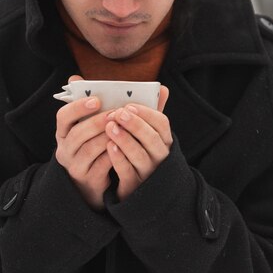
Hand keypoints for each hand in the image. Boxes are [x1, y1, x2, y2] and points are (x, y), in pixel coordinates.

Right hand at [55, 76, 112, 209]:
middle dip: (97, 122)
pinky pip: (101, 166)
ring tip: (123, 127)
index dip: (77, 107)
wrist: (93, 179)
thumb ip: (85, 102)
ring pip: (89, 149)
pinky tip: (125, 146)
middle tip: (116, 113)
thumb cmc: (93, 143)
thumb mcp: (87, 124)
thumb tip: (74, 77)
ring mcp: (75, 166)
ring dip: (107, 137)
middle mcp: (64, 149)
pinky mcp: (88, 180)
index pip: (62, 117)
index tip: (96, 100)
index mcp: (63, 132)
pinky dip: (113, 155)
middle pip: (76, 134)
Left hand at [104, 86, 171, 200]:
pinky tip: (108, 147)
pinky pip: (128, 172)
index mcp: (163, 139)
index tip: (129, 106)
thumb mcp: (146, 130)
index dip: (146, 113)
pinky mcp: (135, 185)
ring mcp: (148, 172)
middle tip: (118, 113)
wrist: (134, 185)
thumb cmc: (138, 148)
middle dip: (135, 125)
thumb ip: (149, 110)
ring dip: (125, 140)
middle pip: (153, 139)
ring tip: (110, 127)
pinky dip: (119, 159)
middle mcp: (159, 155)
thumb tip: (162, 87)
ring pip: (140, 156)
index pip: (162, 123)